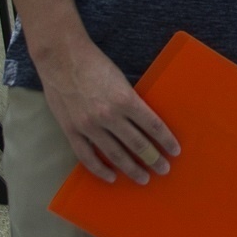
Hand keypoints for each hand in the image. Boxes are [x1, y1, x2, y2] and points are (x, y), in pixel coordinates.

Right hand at [37, 37, 179, 184]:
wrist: (62, 58)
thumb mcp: (120, 80)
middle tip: (164, 169)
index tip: (175, 151)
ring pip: (115, 155)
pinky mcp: (71, 131)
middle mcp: (109, 115)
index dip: (166, 140)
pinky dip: (100, 169)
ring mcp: (89, 125)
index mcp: (126, 99)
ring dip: (132, 169)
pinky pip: (87, 157)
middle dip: (153, 159)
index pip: (153, 125)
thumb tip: (144, 123)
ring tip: (144, 178)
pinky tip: (112, 177)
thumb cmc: (95, 64)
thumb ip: (130, 102)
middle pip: (137, 144)